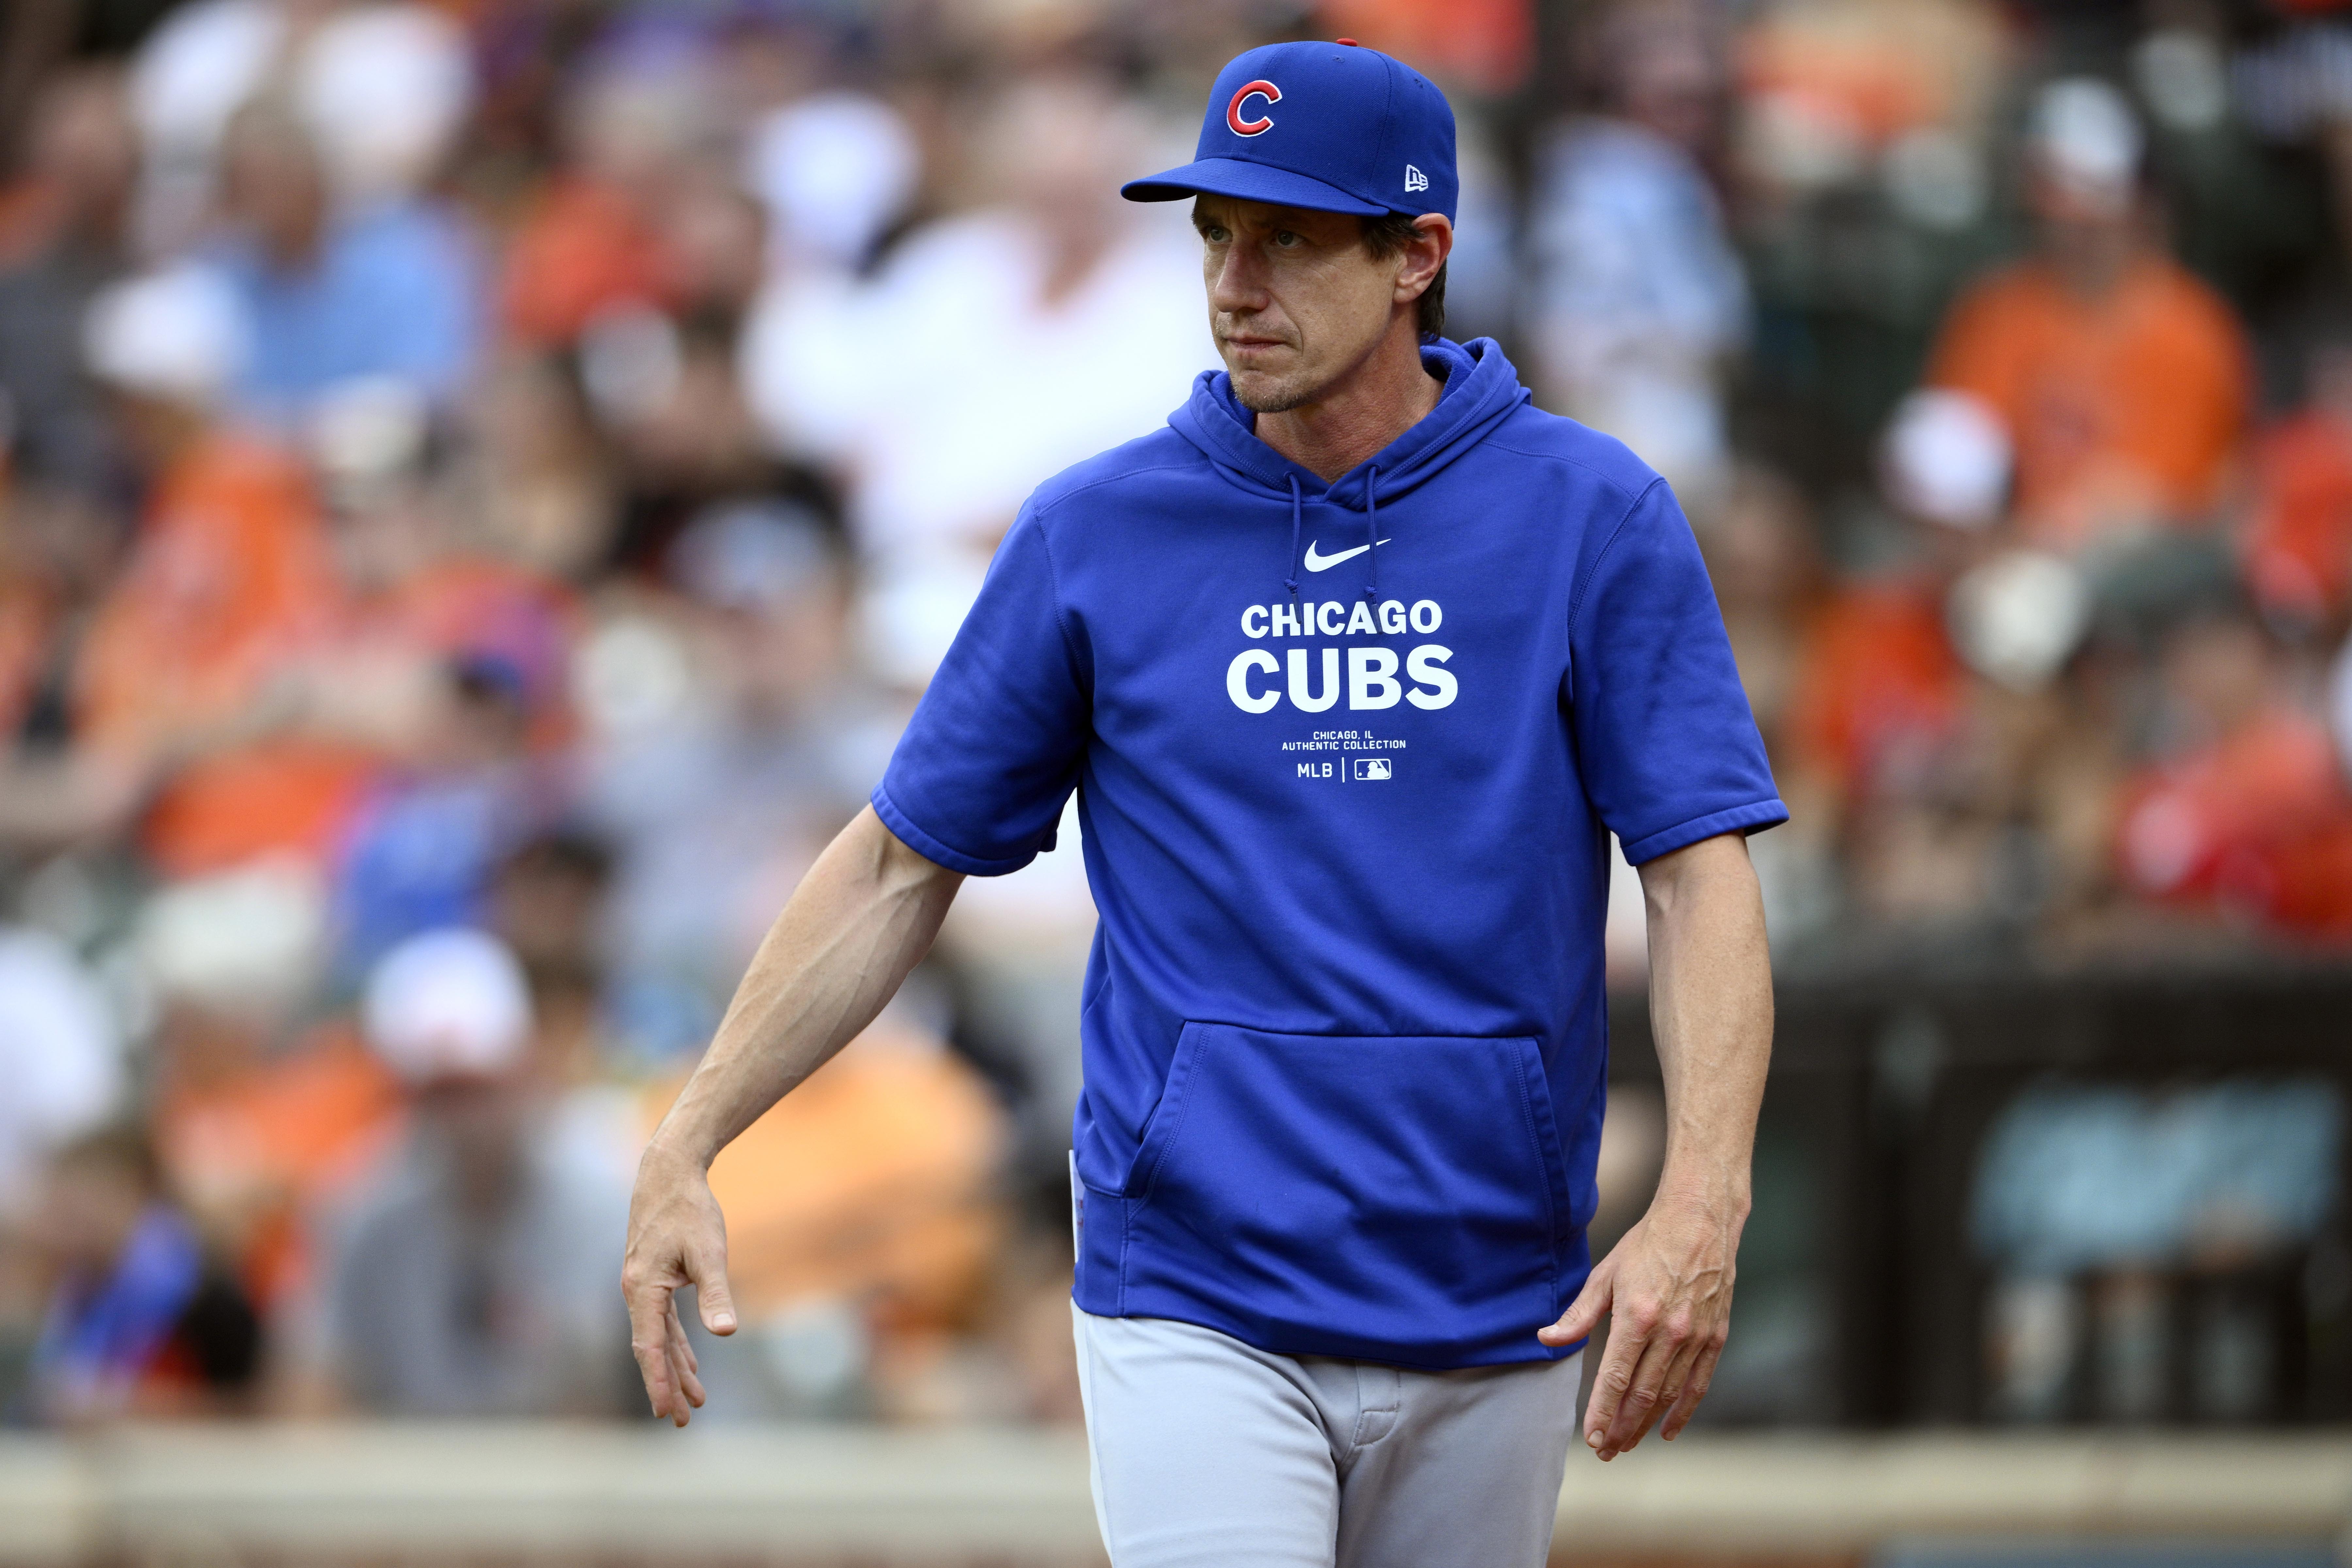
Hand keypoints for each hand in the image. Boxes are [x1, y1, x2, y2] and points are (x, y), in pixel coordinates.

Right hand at [621, 1142, 737, 1425]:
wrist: (668, 1173)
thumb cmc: (689, 1209)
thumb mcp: (709, 1250)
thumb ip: (715, 1292)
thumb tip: (726, 1332)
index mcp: (643, 1290)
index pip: (649, 1347)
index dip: (659, 1381)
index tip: (668, 1411)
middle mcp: (637, 1292)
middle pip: (652, 1350)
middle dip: (669, 1384)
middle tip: (684, 1421)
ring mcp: (643, 1286)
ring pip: (659, 1337)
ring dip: (675, 1367)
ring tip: (694, 1400)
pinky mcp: (653, 1279)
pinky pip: (663, 1321)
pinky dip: (677, 1343)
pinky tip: (691, 1361)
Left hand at [1538, 1183, 1742, 1459]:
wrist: (1699, 1222)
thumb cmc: (1647, 1246)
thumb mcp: (1605, 1275)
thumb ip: (1578, 1314)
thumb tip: (1547, 1338)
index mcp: (1637, 1316)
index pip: (1616, 1378)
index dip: (1601, 1411)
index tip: (1590, 1436)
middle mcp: (1669, 1332)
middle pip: (1642, 1394)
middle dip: (1621, 1427)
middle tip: (1605, 1450)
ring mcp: (1696, 1337)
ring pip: (1669, 1394)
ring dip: (1646, 1424)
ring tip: (1627, 1444)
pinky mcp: (1716, 1338)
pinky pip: (1699, 1384)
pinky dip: (1683, 1411)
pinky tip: (1667, 1430)